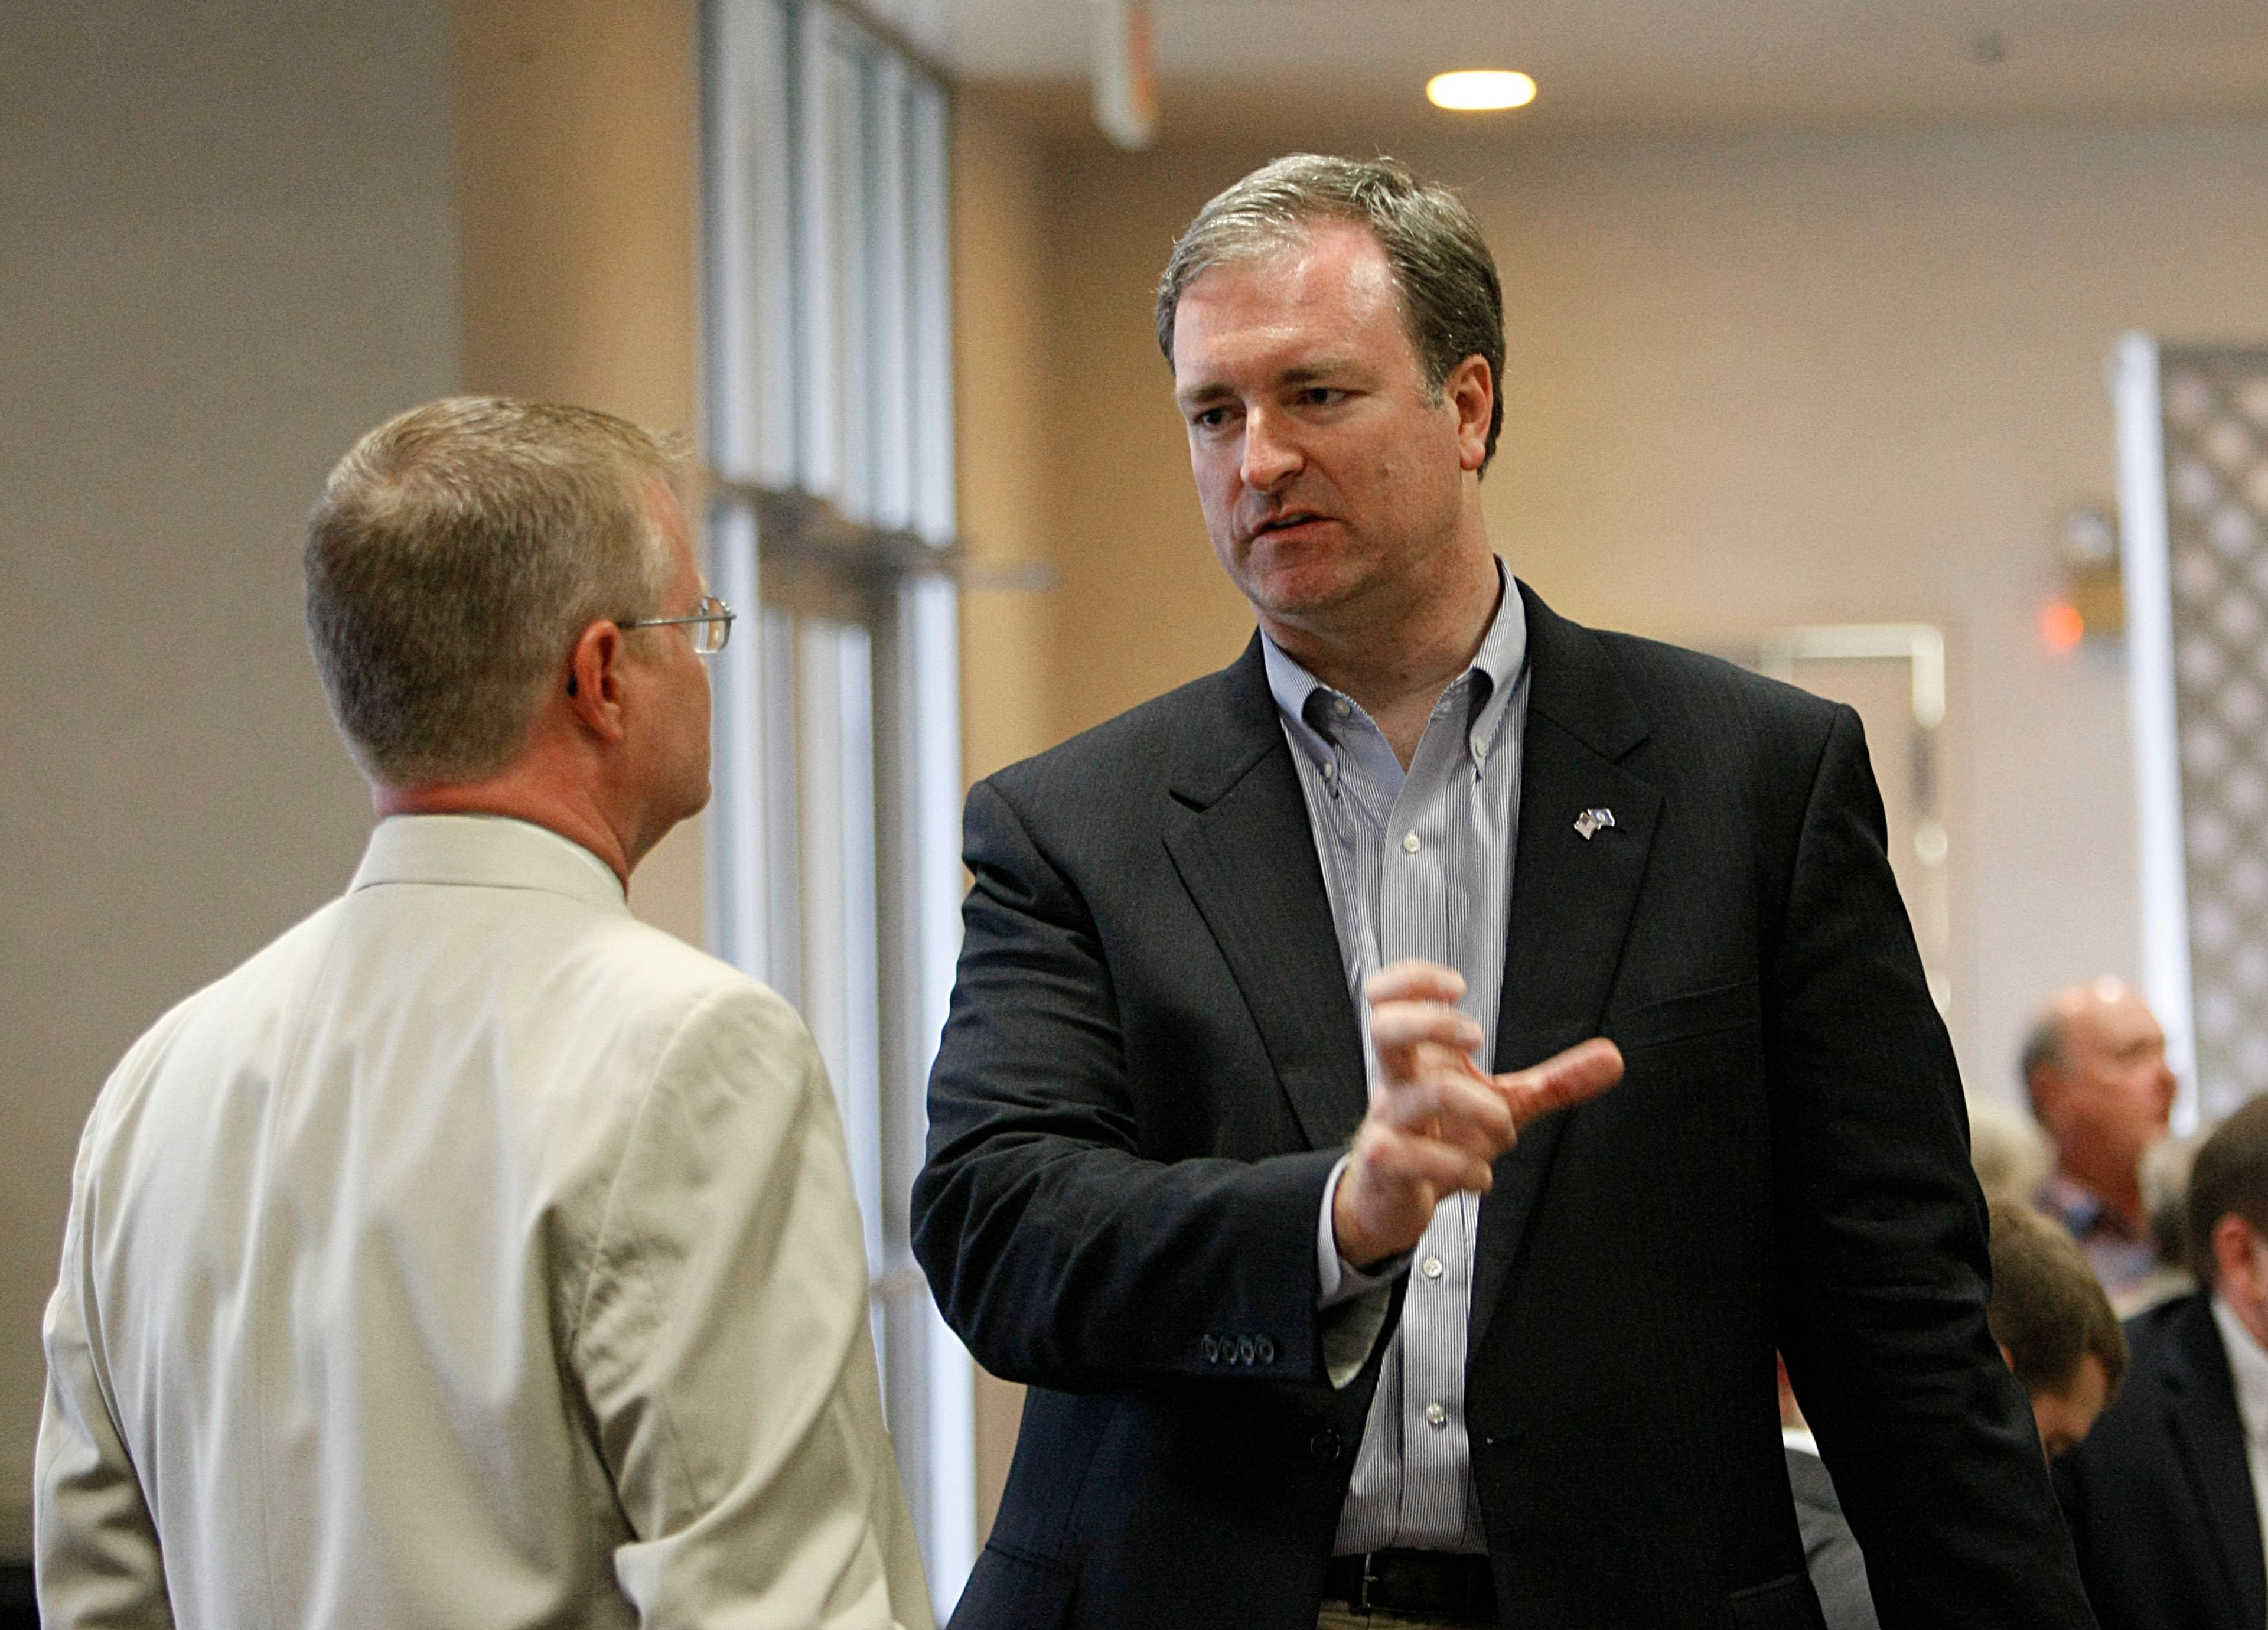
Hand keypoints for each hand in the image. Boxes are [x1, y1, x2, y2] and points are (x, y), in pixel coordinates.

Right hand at [1332, 959, 1622, 1268]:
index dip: (1415, 979)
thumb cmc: (1440, 1140)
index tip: (1458, 987)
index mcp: (1418, 1058)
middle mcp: (1396, 1083)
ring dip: (1480, 1107)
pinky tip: (1480, 1178)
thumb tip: (1613, 1058)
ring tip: (1504, 1126)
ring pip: (1422, 1095)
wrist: (1391, 1200)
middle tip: (1478, 1040)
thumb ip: (1554, 1082)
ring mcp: (1387, 1122)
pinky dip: (1460, 1168)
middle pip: (1386, 1027)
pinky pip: (1414, 1157)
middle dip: (1436, 1023)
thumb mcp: (1502, 1104)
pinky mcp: (1386, 1164)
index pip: (1390, 998)